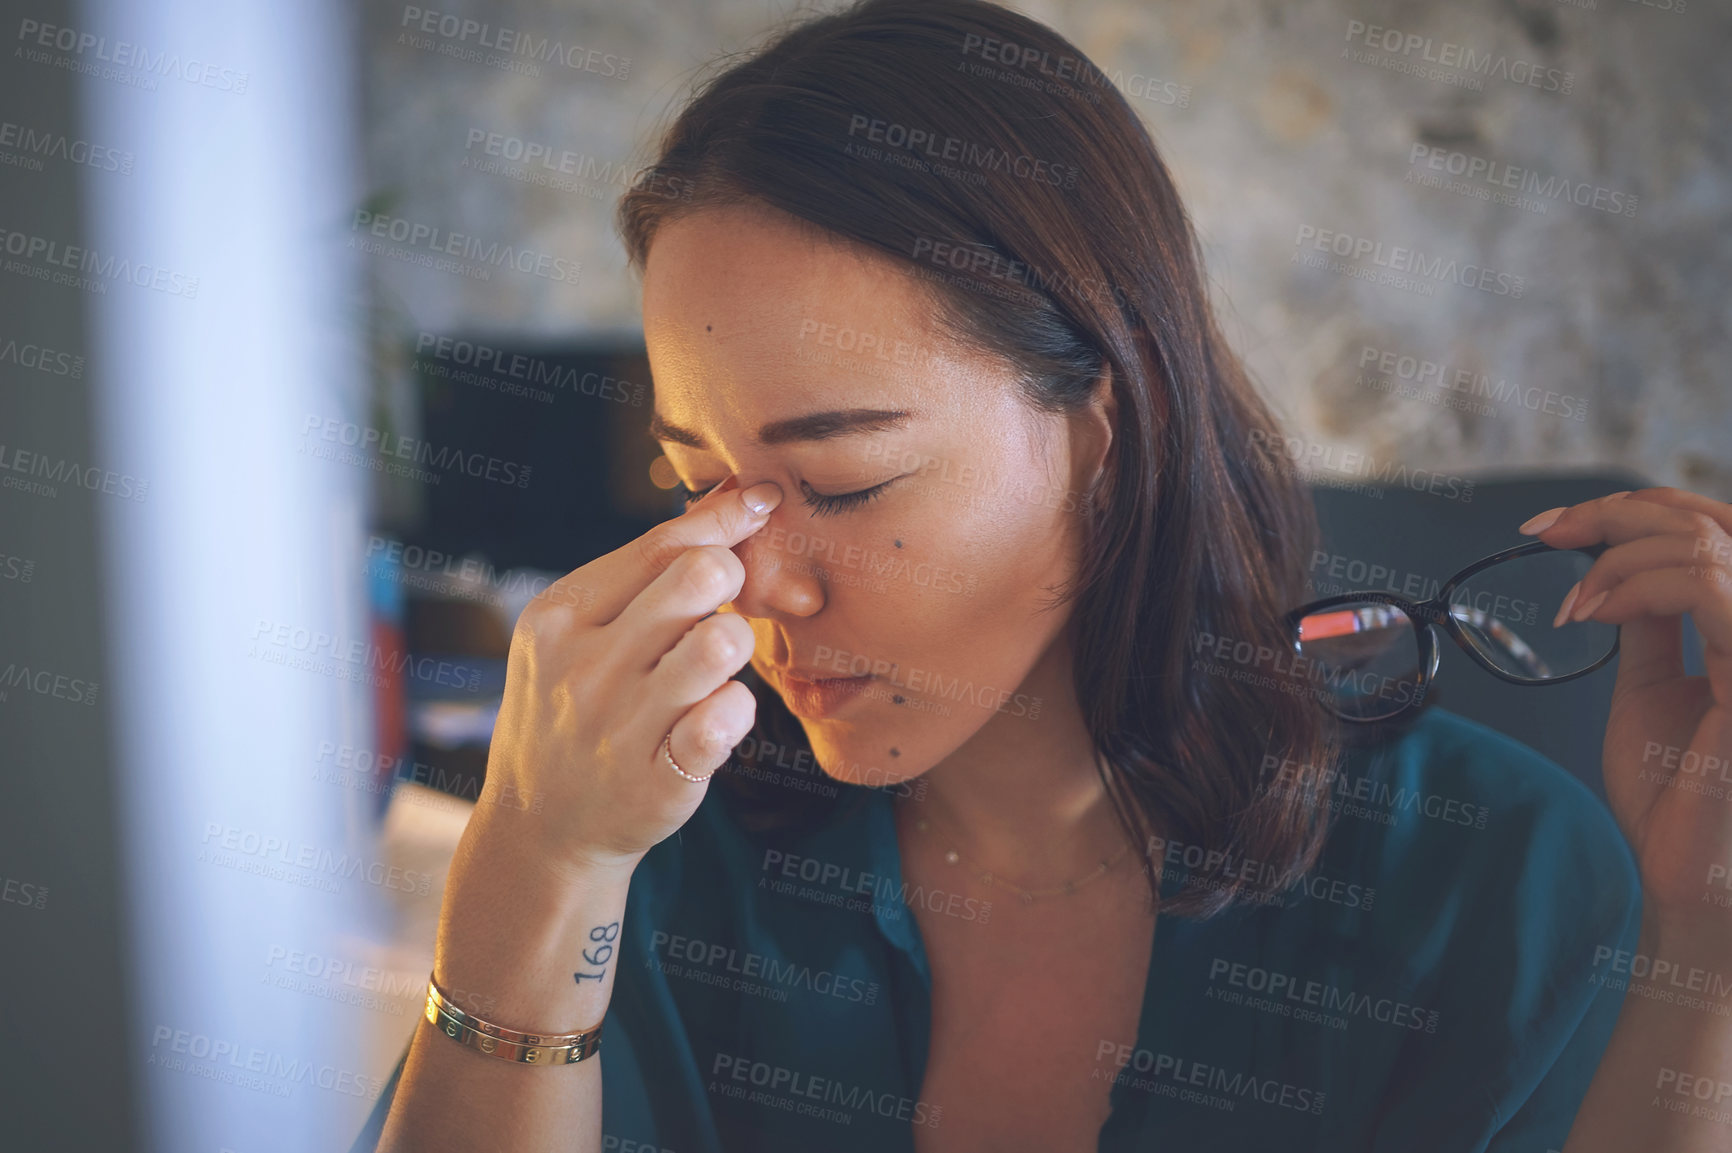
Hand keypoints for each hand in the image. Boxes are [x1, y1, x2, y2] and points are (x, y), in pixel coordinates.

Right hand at [478, 473, 782, 876]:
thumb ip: (642, 572)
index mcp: (560, 617)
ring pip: (719, 644)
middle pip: (696, 579)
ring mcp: (619, 727)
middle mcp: (584, 668)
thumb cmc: (576, 706)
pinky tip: (722, 711)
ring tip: (718, 660)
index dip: (725, 517)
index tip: (764, 502)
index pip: (660, 543)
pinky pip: (724, 722)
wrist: (540, 827)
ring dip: (736, 643)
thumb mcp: (575, 633)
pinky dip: (738, 708)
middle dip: (731, 577)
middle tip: (726, 603)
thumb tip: (730, 499)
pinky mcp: (657, 783)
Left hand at [1521, 487, 1731, 945]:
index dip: (1633, 509)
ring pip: (1706, 543)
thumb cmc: (1675, 796)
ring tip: (1572, 609)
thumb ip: (1651, 626)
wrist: (1686, 877)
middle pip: (1712, 519)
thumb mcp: (1651, 689)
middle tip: (1544, 533)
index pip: (1713, 528)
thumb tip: (1618, 570)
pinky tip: (1592, 617)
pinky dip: (1636, 585)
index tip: (1551, 526)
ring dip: (1616, 558)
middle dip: (1615, 512)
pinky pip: (1709, 589)